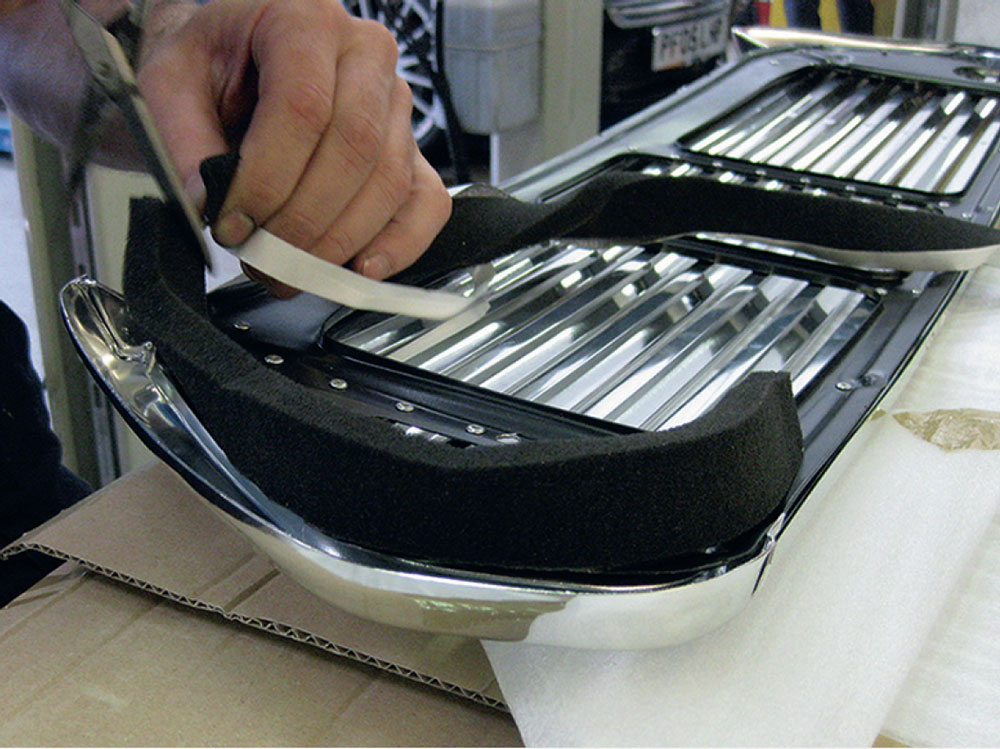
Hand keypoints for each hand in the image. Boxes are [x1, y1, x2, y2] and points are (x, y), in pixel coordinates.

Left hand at [137, 0, 451, 286]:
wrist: (243, 52)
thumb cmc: (214, 61)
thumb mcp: (172, 79)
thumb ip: (182, 138)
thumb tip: (207, 203)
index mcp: (305, 18)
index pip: (303, 107)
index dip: (268, 178)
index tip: (233, 225)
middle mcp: (366, 54)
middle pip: (354, 149)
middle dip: (304, 220)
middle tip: (261, 260)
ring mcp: (397, 103)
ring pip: (389, 182)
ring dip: (340, 241)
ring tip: (291, 271)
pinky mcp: (413, 147)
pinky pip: (427, 202)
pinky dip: (401, 244)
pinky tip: (361, 269)